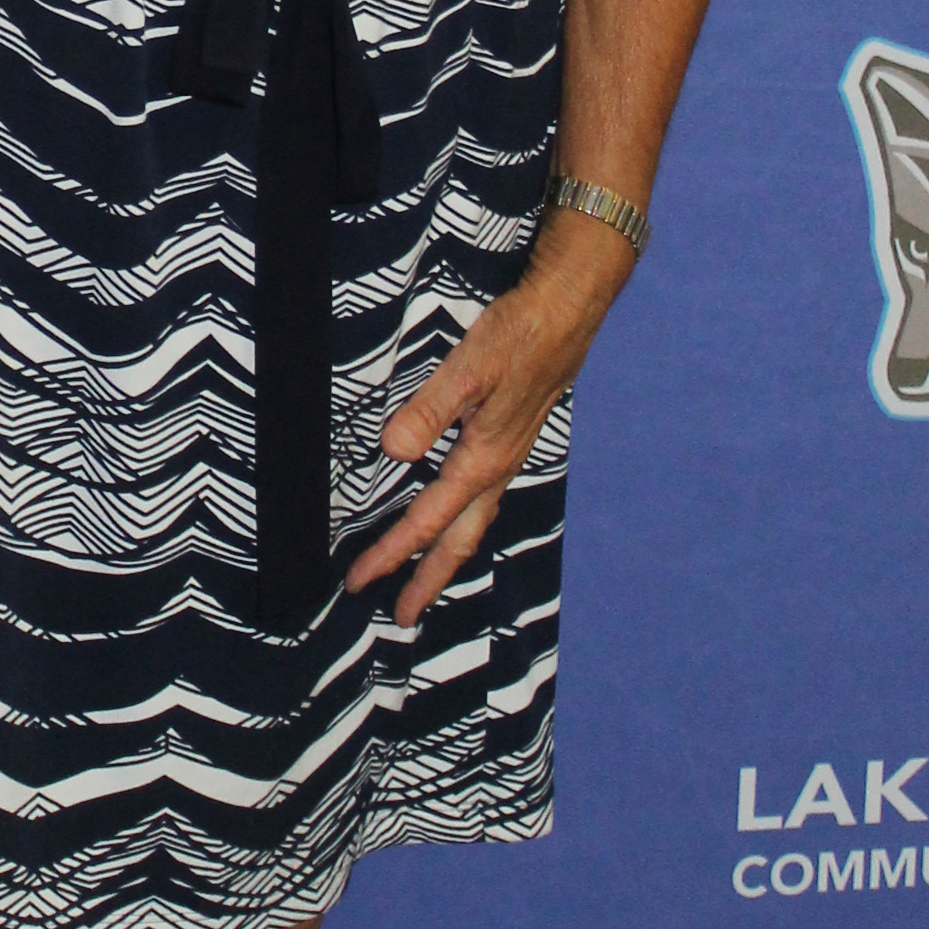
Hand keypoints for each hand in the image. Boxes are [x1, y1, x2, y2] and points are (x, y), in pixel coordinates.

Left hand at [343, 218, 631, 625]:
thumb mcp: (468, 367)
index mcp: (483, 460)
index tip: (360, 581)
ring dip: (445, 555)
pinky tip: (455, 514)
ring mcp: (508, 455)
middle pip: (458, 541)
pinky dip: (463, 521)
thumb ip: (429, 410)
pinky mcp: (511, 438)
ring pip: (473, 522)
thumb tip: (393, 454)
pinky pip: (482, 498)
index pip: (427, 520)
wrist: (568, 312)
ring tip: (424, 579)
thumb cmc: (519, 335)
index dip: (392, 553)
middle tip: (399, 616)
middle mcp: (497, 468)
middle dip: (426, 580)